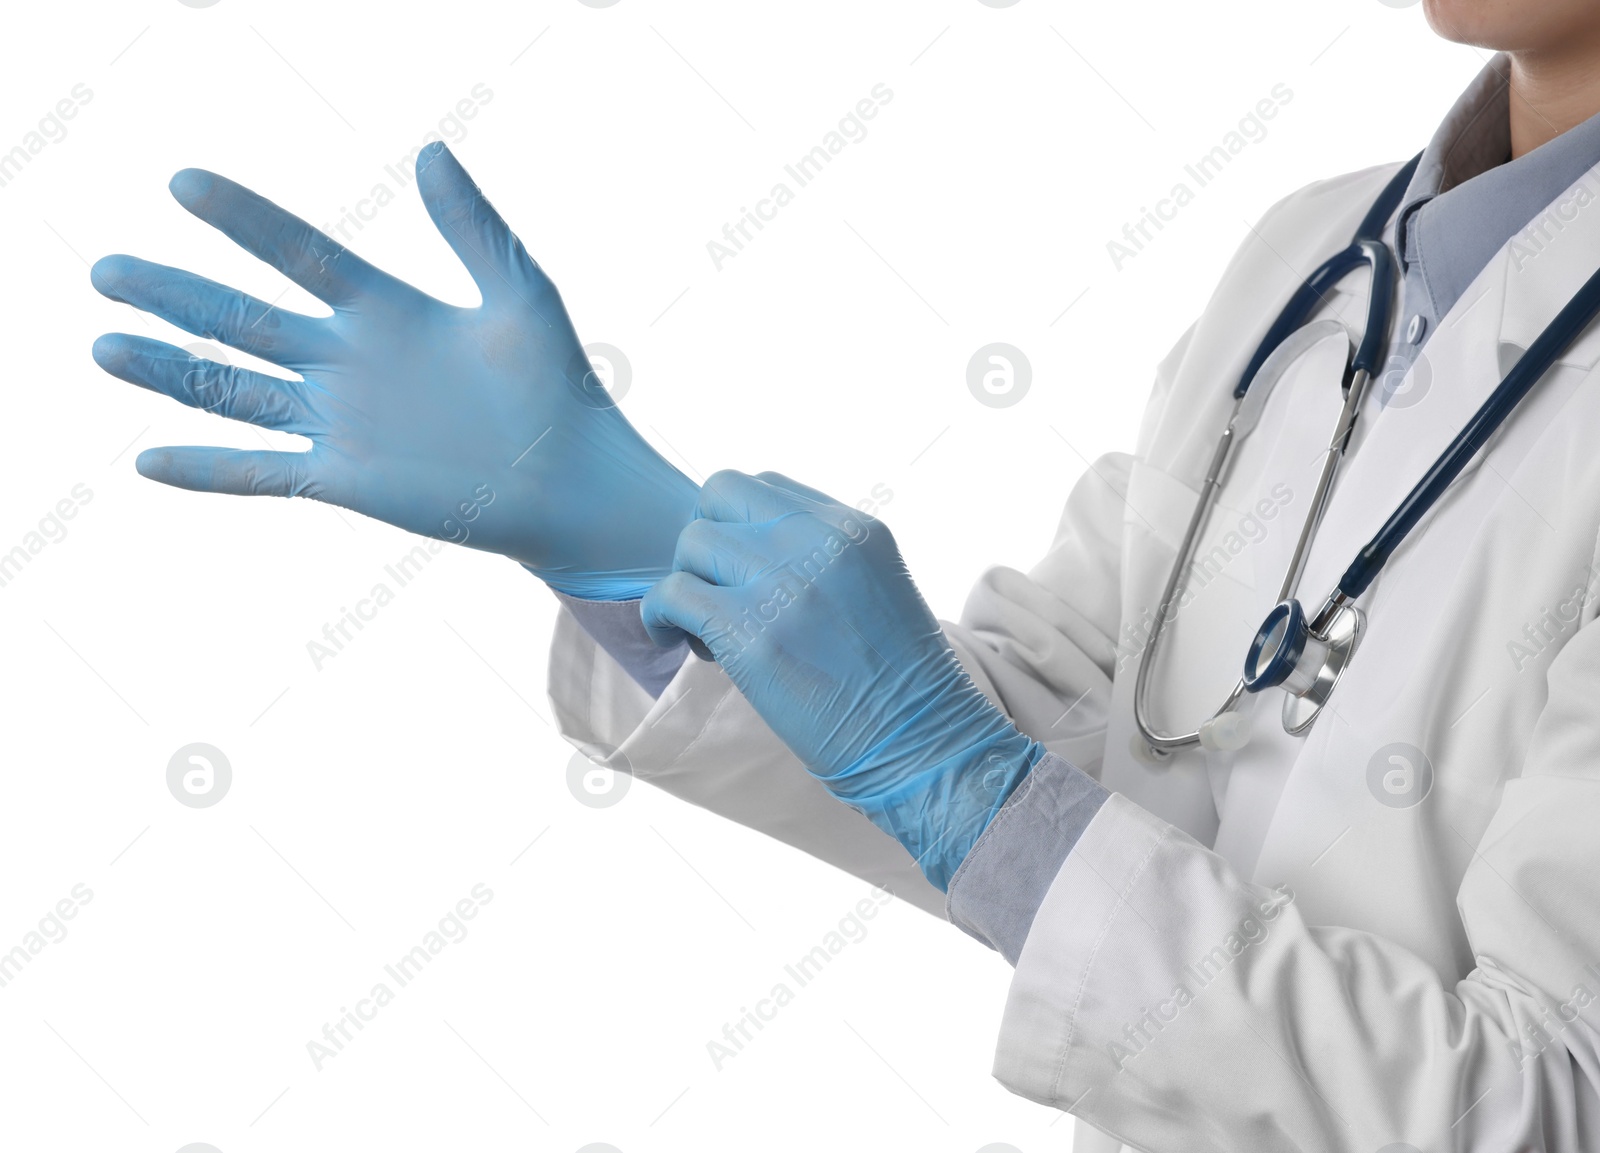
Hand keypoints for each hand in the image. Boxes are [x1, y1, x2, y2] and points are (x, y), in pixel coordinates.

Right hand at [89, 142, 697, 599]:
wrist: (573, 478)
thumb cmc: (558, 385)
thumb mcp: (518, 293)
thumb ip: (471, 227)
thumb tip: (431, 150)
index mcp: (385, 309)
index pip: (297, 254)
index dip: (243, 220)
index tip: (183, 183)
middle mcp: (349, 362)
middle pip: (242, 320)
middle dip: (174, 295)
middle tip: (106, 270)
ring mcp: (341, 422)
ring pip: (235, 391)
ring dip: (169, 372)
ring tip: (104, 345)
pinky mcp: (345, 480)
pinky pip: (263, 473)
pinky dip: (207, 470)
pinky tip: (148, 462)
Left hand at [641, 470, 1042, 888]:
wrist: (918, 740)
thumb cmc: (899, 680)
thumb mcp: (877, 585)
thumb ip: (823, 554)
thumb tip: (748, 549)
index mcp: (853, 527)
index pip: (765, 485)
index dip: (740, 524)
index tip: (743, 568)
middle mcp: (818, 540)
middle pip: (719, 496)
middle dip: (707, 542)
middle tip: (718, 591)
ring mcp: (783, 583)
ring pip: (691, 542)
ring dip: (688, 582)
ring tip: (709, 629)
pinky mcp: (750, 633)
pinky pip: (672, 594)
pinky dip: (661, 615)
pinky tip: (677, 638)